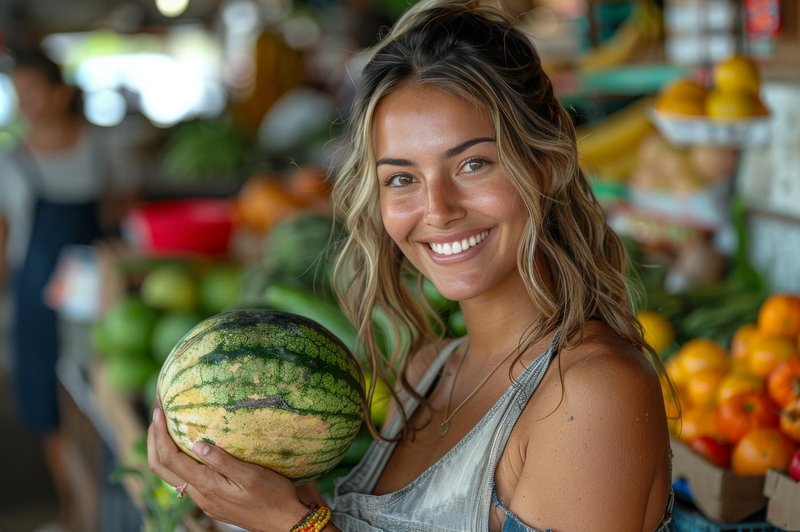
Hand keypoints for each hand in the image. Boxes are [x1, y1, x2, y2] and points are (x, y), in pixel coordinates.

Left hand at [147, 407, 309, 531]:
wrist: (283, 522)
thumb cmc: (273, 496)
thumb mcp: (251, 475)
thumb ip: (223, 461)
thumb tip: (197, 444)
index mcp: (207, 486)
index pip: (170, 458)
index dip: (160, 434)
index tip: (159, 410)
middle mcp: (200, 495)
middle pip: (161, 469)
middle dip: (153, 441)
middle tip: (157, 415)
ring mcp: (204, 500)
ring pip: (171, 476)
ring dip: (163, 451)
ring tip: (167, 428)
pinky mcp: (212, 501)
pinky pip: (185, 480)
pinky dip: (178, 460)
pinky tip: (189, 449)